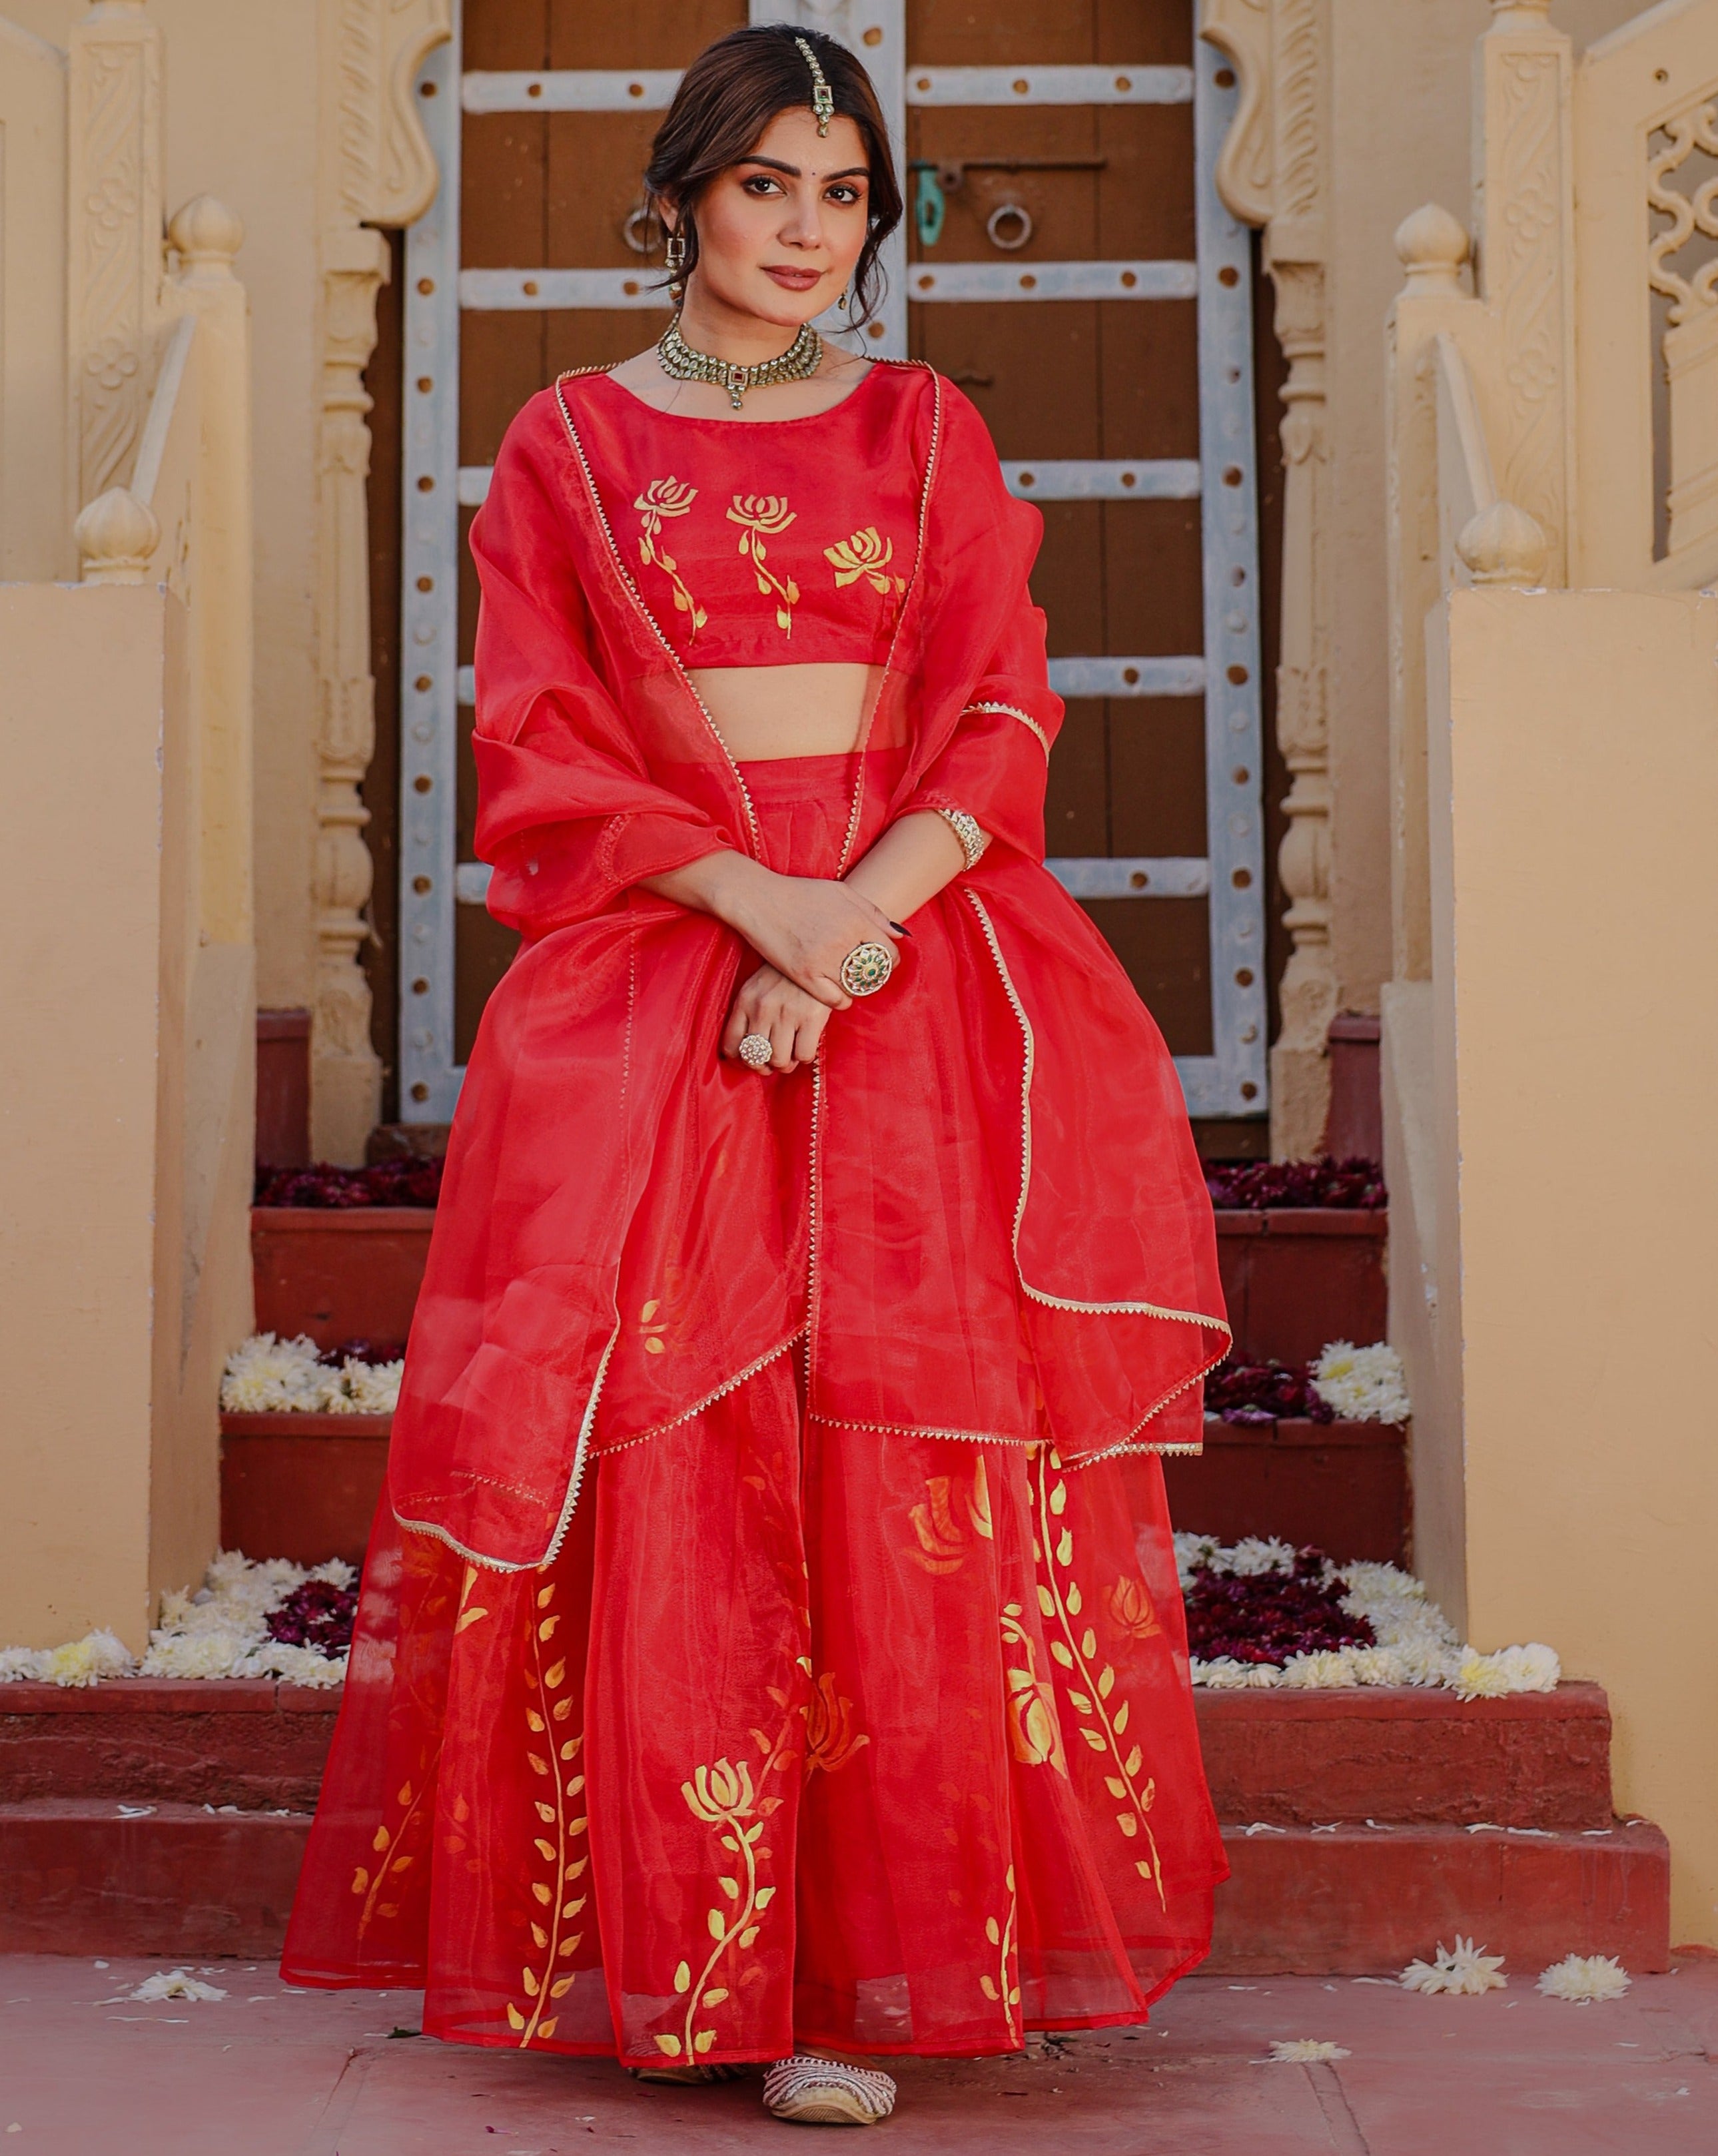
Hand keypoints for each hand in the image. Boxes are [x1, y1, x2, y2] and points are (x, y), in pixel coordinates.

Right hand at [720, 869, 901, 1009]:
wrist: (759, 899)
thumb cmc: (801, 893)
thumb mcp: (841, 892)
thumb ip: (873, 912)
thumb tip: (900, 934)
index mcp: (856, 919)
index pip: (890, 952)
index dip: (891, 960)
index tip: (885, 962)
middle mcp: (843, 941)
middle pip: (875, 973)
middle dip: (875, 975)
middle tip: (867, 974)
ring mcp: (823, 960)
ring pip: (856, 988)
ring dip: (857, 988)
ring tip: (850, 981)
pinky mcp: (804, 975)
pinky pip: (834, 999)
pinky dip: (841, 1000)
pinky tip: (837, 994)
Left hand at [721, 964, 832, 1073]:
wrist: (817, 953)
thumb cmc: (786, 975)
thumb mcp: (758, 987)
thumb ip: (749, 1013)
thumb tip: (748, 1051)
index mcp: (745, 1000)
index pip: (731, 1046)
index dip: (741, 1061)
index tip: (752, 1060)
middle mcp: (762, 1008)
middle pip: (755, 1059)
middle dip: (765, 1065)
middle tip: (774, 1059)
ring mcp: (786, 1013)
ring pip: (779, 1061)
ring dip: (786, 1063)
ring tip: (791, 1052)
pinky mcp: (811, 1017)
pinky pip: (803, 1056)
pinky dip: (805, 1055)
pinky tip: (806, 1043)